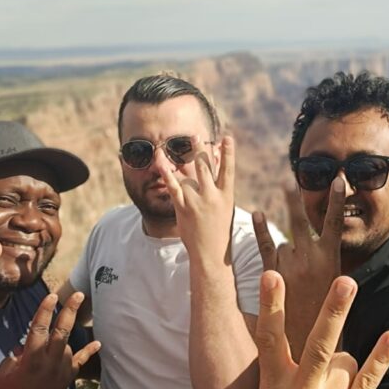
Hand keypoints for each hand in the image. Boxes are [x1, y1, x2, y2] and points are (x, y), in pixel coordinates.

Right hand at [0, 292, 99, 388]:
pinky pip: (79, 362)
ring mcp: (61, 371)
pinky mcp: (67, 380)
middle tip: (79, 294)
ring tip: (52, 341)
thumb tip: (24, 348)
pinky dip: (88, 351)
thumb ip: (15, 357)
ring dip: (62, 338)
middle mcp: (50, 361)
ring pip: (67, 346)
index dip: (45, 310)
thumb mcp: (2, 374)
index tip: (51, 296)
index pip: (39, 328)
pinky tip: (99, 342)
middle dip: (70, 310)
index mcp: (31, 358)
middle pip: (63, 330)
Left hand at [159, 135, 234, 267]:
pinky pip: (173, 187)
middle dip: (199, 149)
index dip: (228, 153)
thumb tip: (214, 168)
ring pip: (187, 174)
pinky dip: (166, 173)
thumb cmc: (220, 229)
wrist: (211, 253)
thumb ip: (219, 188)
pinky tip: (161, 162)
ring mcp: (197, 201)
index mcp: (227, 195)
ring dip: (180, 161)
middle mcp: (212, 196)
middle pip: (204, 167)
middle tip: (195, 135)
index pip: (228, 169)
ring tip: (170, 147)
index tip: (227, 138)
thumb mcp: (226, 207)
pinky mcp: (183, 207)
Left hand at [253, 178, 344, 358]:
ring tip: (295, 280)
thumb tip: (319, 243)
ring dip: (287, 253)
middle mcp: (309, 258)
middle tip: (293, 180)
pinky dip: (260, 230)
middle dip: (296, 201)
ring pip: (284, 243)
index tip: (338, 179)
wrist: (309, 343)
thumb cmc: (327, 316)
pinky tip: (256, 213)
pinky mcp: (272, 274)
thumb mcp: (338, 286)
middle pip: (300, 221)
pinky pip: (264, 246)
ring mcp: (288, 265)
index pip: (334, 222)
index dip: (336, 199)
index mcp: (331, 259)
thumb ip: (328, 263)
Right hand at [254, 271, 388, 388]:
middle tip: (346, 280)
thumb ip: (291, 368)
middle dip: (334, 312)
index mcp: (272, 388)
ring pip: (345, 362)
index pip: (270, 339)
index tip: (270, 274)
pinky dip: (380, 358)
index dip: (270, 306)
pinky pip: (367, 382)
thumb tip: (331, 334)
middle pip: (318, 345)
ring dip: (342, 367)